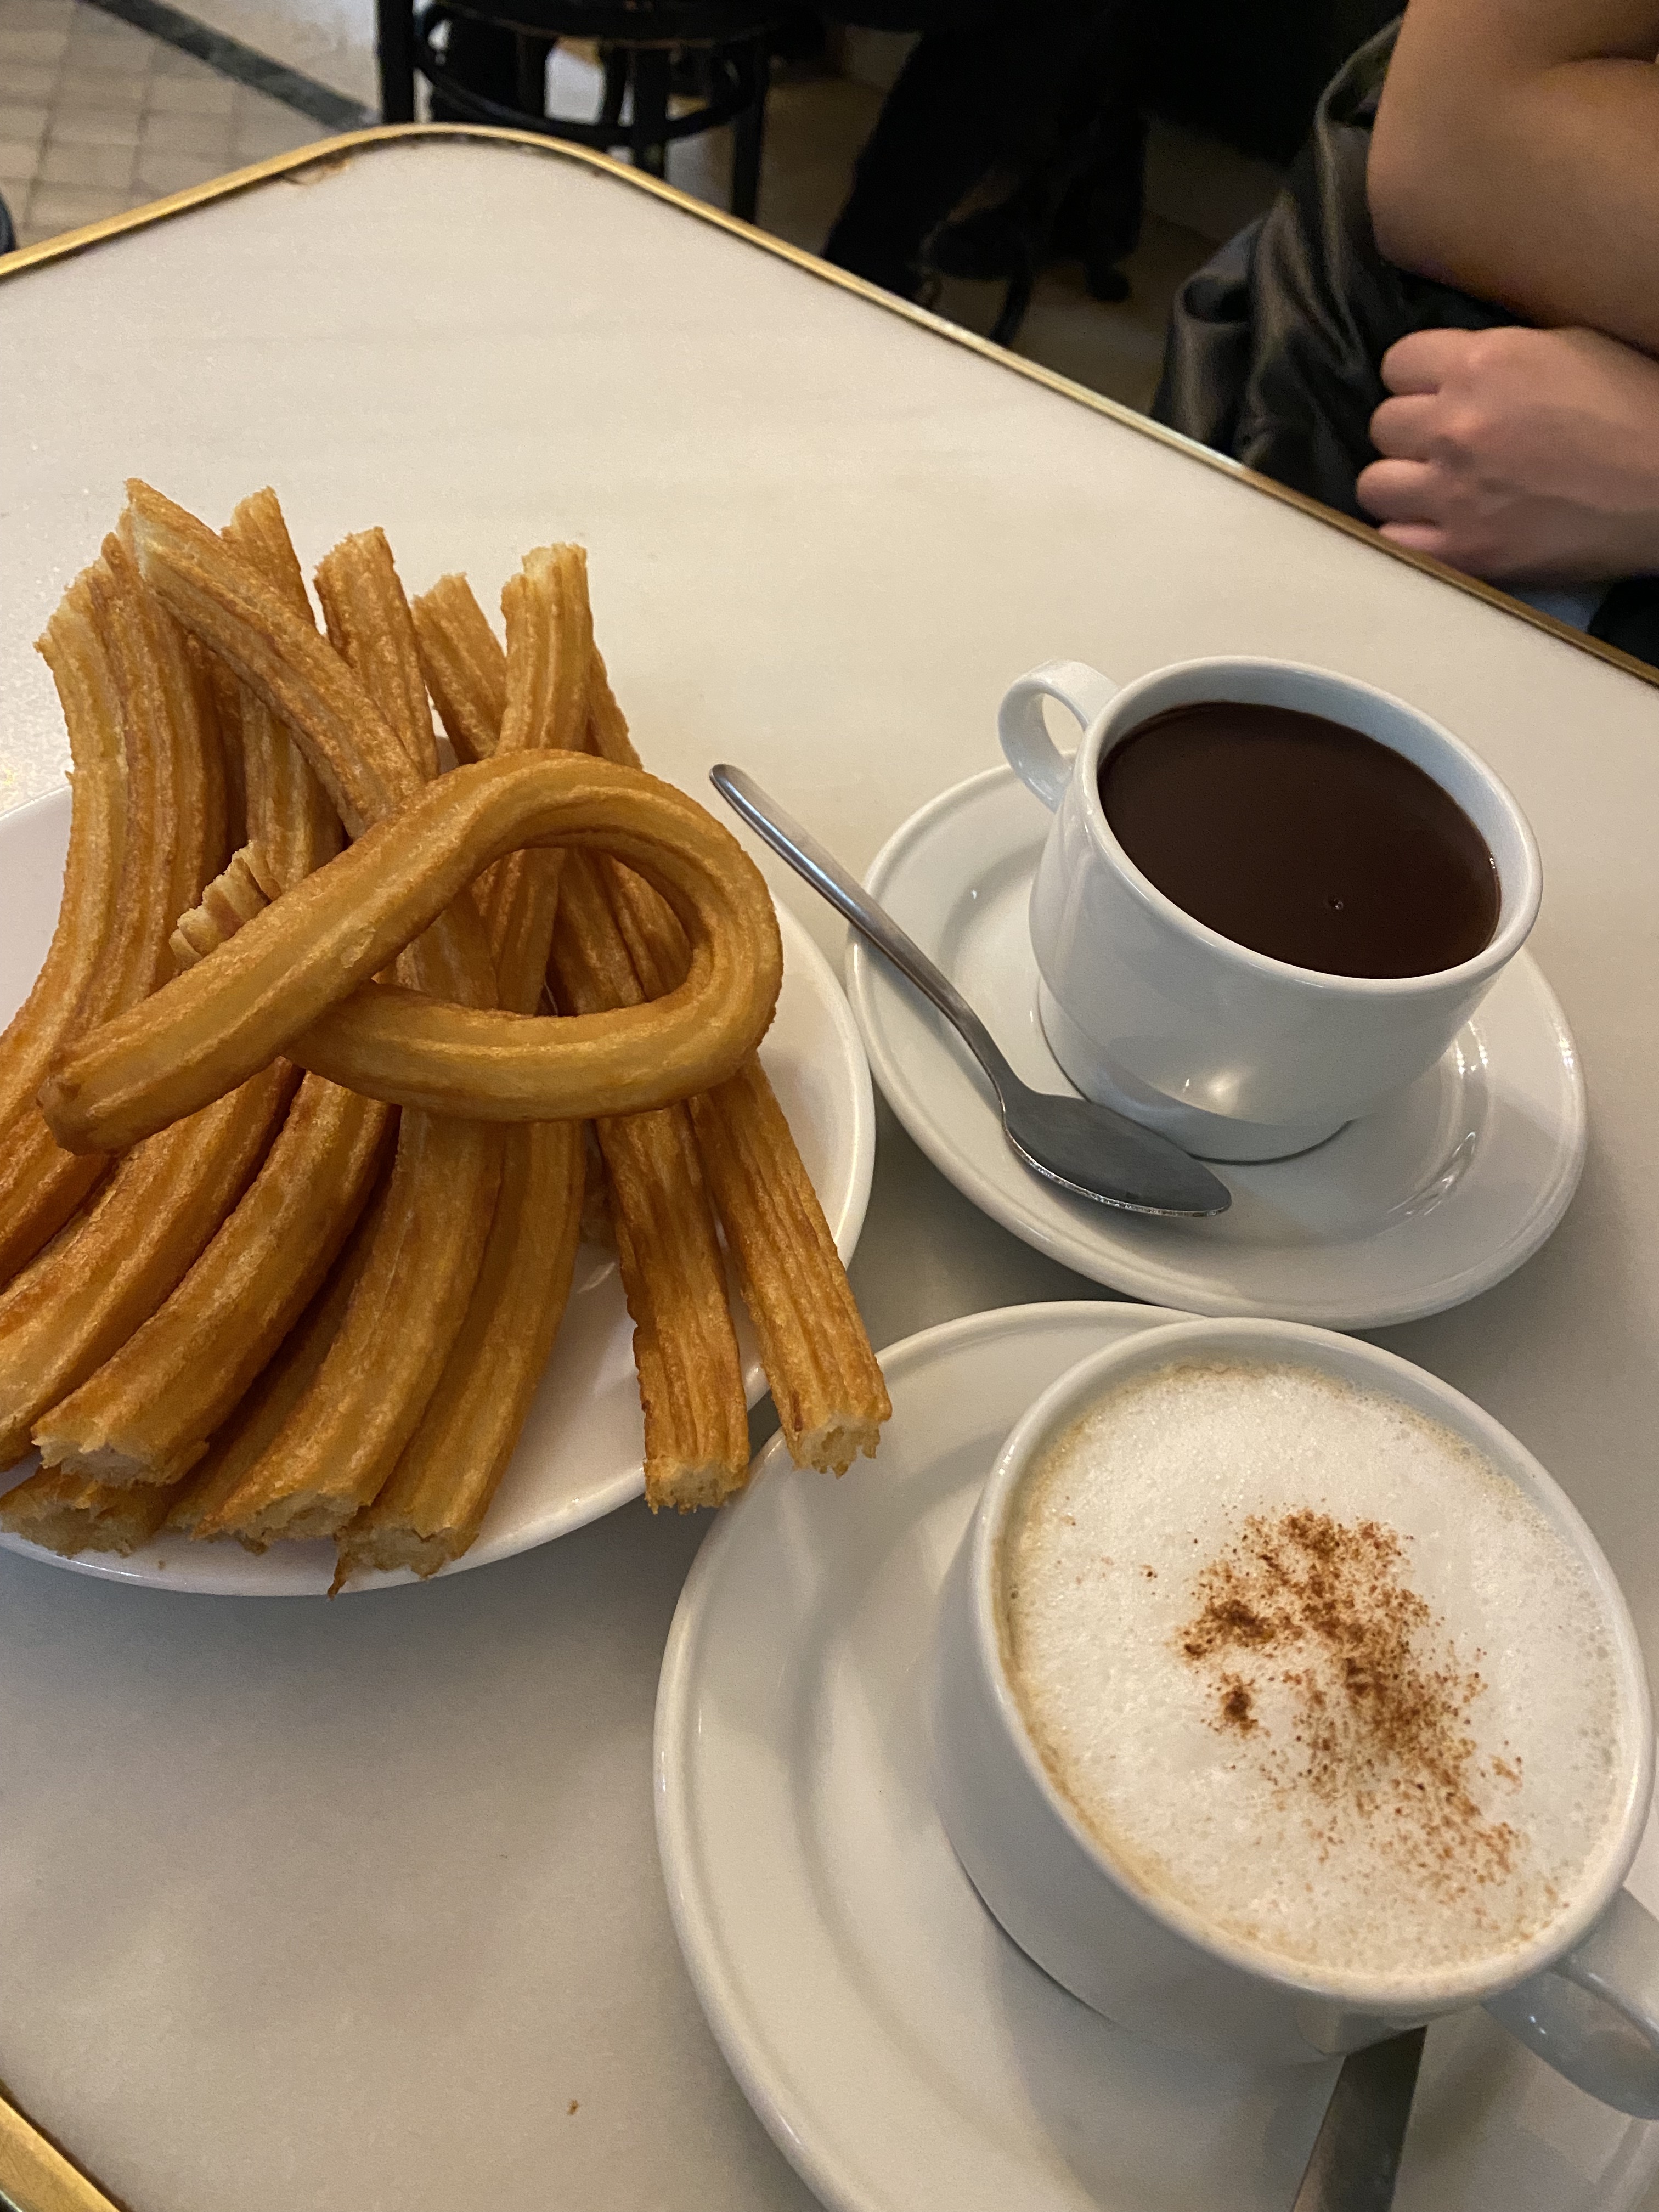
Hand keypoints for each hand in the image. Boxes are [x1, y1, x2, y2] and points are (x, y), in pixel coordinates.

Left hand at [1356, 324, 1658, 585]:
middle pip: (1383, 425)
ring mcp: (1454, 491)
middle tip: (1448, 447)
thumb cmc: (1633, 408)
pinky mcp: (1463, 550)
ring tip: (1439, 490)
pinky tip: (1440, 529)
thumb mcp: (1565, 349)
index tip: (1438, 396)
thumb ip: (1494, 359)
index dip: (1416, 382)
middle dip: (1411, 435)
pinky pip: (1393, 540)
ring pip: (1374, 485)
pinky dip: (1410, 535)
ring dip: (1401, 486)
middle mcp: (1456, 424)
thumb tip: (1452, 370)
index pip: (1397, 364)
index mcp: (1482, 363)